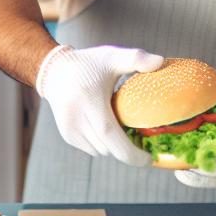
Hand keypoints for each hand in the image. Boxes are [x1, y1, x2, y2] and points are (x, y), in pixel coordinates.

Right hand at [35, 44, 163, 166]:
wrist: (56, 71)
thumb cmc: (88, 64)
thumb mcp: (112, 57)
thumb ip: (135, 58)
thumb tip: (160, 61)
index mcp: (89, 101)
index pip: (110, 135)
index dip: (130, 153)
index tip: (149, 159)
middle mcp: (76, 118)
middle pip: (109, 148)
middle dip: (127, 149)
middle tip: (143, 139)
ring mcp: (70, 129)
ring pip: (101, 151)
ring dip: (114, 146)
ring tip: (123, 129)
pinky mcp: (68, 135)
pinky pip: (92, 149)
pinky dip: (102, 144)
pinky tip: (105, 127)